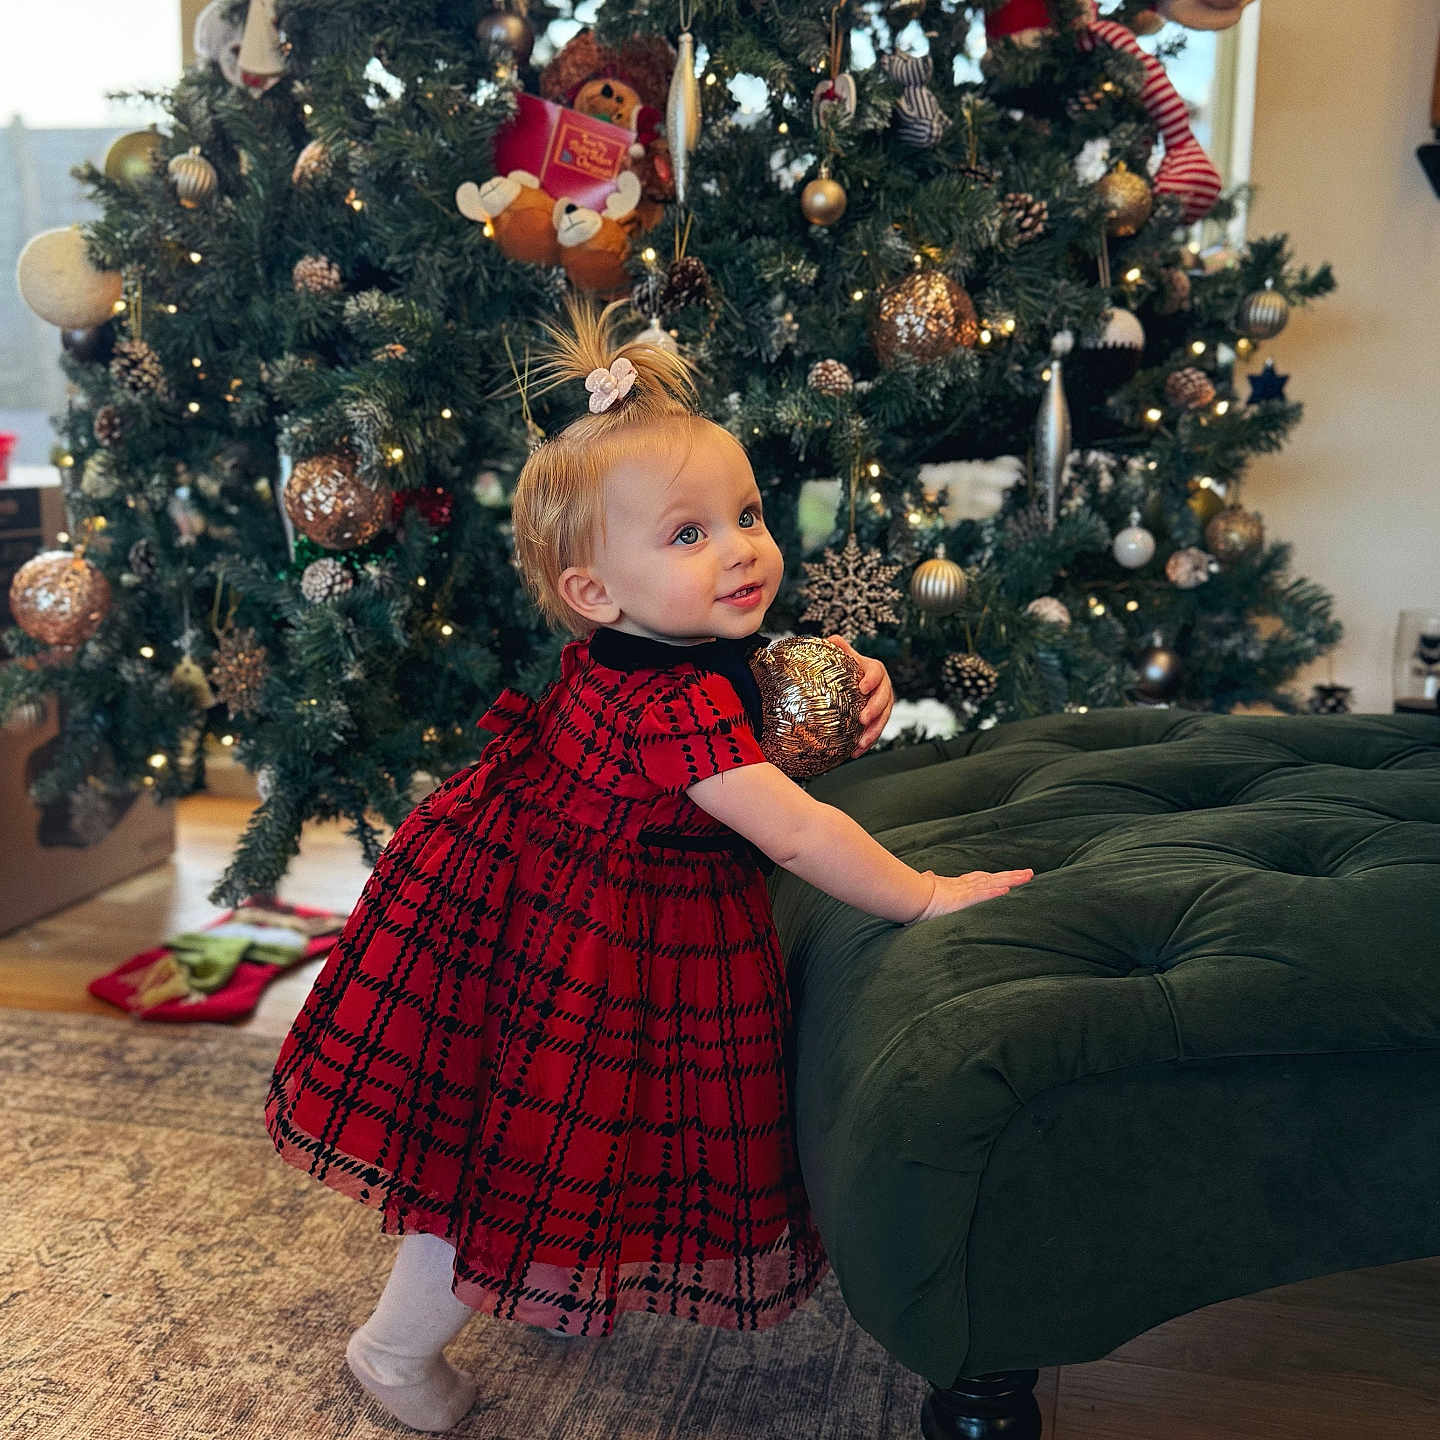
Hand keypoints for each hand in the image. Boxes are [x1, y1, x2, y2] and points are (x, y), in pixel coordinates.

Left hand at [826, 634, 894, 757]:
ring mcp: (884, 705)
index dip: (871, 680)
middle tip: (863, 719)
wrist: (855, 681)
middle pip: (884, 699)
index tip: (862, 687)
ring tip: (860, 743)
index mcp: (875, 670)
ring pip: (883, 719)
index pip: (876, 673)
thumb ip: (838, 648)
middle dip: (875, 710)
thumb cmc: (847, 667)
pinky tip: (855, 752)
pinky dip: (867, 743)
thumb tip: (831, 640)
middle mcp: (884, 688)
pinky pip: (876, 732)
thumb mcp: (844, 656)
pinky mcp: (879, 720)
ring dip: (873, 732)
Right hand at [908, 868, 1034, 923]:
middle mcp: (963, 886)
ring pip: (992, 884)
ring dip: (1011, 880)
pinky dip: (993, 893)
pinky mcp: (960, 899)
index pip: (981, 880)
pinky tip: (1007, 891)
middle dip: (1012, 876)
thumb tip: (927, 874)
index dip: (996, 877)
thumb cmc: (914, 895)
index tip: (1008, 876)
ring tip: (1027, 877)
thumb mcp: (924, 888)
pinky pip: (979, 896)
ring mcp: (963, 892)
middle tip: (1029, 873)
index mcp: (956, 886)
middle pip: (993, 879)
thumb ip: (929, 880)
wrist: (907, 897)